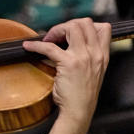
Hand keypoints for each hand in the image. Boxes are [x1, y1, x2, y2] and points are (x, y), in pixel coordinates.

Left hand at [22, 18, 110, 133]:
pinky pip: (50, 46)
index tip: (71, 33)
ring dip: (56, 30)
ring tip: (47, 39)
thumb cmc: (81, 94)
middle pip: (85, 22)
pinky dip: (36, 44)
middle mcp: (95, 54)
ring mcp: (83, 58)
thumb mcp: (92, 72)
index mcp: (102, 55)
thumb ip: (86, 56)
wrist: (79, 111)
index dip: (85, 25)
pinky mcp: (69, 64)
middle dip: (68, 24)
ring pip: (72, 27)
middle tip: (56, 36)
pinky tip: (29, 46)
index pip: (103, 27)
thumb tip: (67, 42)